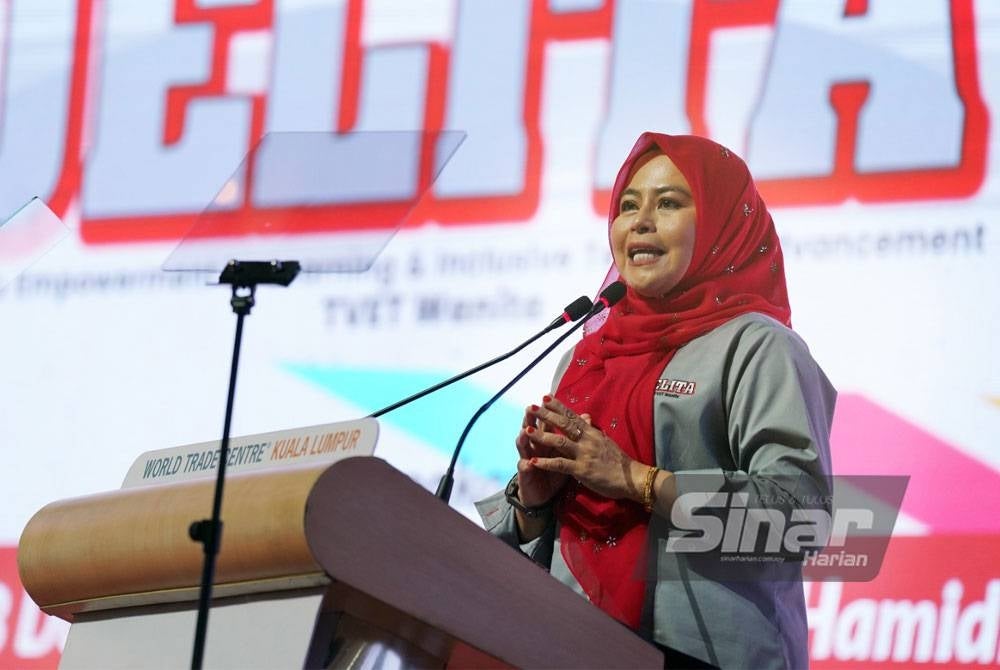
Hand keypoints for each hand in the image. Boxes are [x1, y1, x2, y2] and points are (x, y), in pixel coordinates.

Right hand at [514, 402, 569, 506]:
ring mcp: (528, 458)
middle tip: (529, 409)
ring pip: (524, 446)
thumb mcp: (569, 452)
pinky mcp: (526, 474)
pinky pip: (525, 469)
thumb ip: (574, 434)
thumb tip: (586, 416)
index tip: (547, 398)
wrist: (545, 495)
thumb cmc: (557, 471)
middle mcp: (535, 446)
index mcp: (546, 440)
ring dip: (523, 439)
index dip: (546, 411)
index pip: (545, 422)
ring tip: (524, 432)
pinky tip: (527, 462)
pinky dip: (526, 465)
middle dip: (530, 420)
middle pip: (531, 429)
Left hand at [525, 395, 647, 502]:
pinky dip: (546, 463)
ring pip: (559, 442)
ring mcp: (584, 454)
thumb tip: (585, 418)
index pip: (572, 416)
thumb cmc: (619, 461)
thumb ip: (592, 431)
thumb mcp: (605, 441)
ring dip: (542, 436)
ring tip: (527, 430)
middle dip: (545, 415)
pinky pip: (561, 465)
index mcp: (592, 432)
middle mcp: (587, 440)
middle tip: (530, 407)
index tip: (544, 397)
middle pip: (563, 424)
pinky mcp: (582, 470)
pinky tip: (533, 461)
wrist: (632, 478)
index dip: (557, 406)